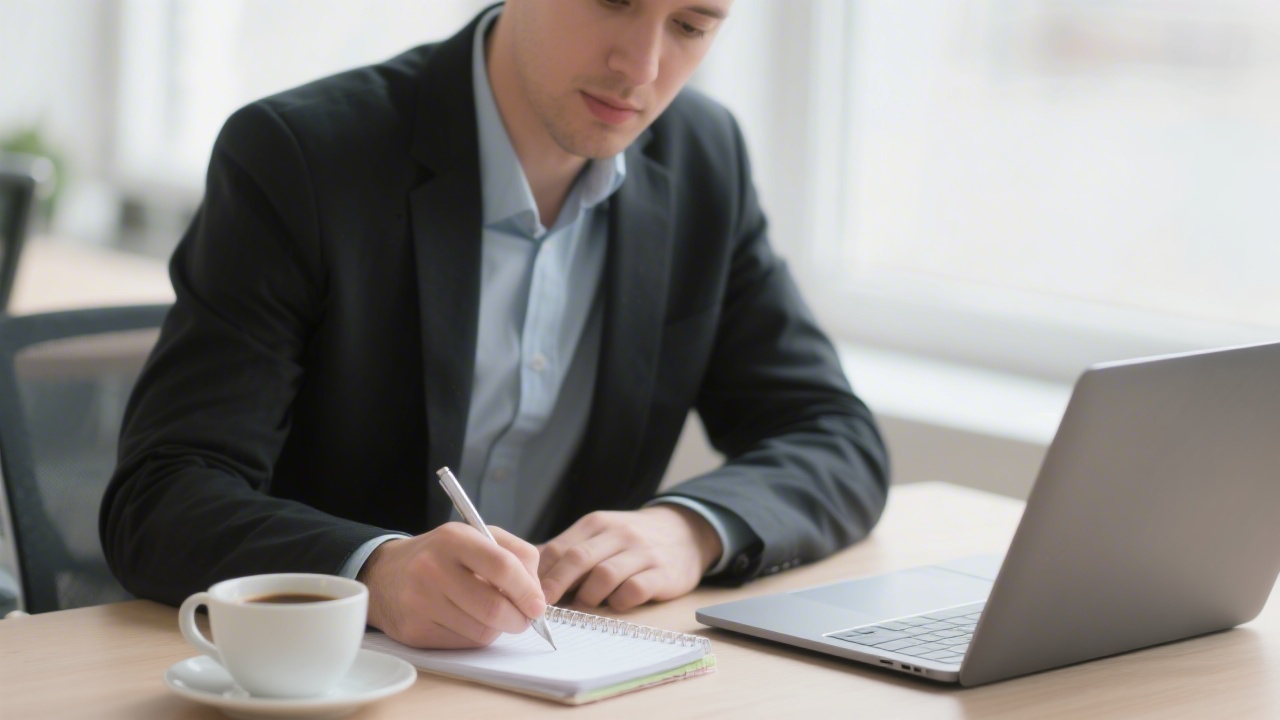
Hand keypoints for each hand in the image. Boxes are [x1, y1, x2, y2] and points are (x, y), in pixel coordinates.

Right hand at [357, 523, 545, 648]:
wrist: (385, 574)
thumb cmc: (442, 555)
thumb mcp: (477, 537)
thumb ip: (516, 555)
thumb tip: (537, 594)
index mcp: (453, 539)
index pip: (503, 567)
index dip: (527, 591)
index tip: (537, 604)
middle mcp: (432, 568)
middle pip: (493, 607)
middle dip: (519, 619)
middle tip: (524, 618)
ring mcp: (420, 602)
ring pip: (482, 631)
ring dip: (498, 629)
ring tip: (493, 615)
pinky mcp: (414, 631)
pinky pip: (462, 644)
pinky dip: (475, 636)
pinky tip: (468, 621)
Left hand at [537, 505, 722, 610]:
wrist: (685, 532)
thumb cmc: (632, 540)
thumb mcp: (601, 533)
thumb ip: (569, 550)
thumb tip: (527, 570)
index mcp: (597, 523)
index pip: (560, 547)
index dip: (541, 573)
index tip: (528, 593)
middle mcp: (619, 534)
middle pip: (578, 559)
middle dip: (556, 586)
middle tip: (543, 607)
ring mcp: (643, 552)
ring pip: (605, 576)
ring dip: (588, 597)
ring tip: (585, 605)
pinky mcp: (663, 573)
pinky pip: (634, 590)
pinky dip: (620, 602)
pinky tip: (617, 604)